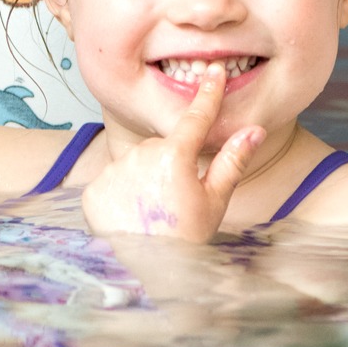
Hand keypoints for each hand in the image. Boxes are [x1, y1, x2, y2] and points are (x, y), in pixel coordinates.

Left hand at [80, 64, 263, 241]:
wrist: (148, 274)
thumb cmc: (186, 239)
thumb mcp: (215, 201)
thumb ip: (232, 160)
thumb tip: (254, 130)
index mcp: (174, 157)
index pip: (195, 118)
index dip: (207, 94)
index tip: (214, 72)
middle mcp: (139, 156)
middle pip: (162, 149)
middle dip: (171, 166)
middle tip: (177, 201)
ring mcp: (113, 172)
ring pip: (136, 164)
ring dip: (146, 180)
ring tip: (154, 212)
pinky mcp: (93, 190)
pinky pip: (114, 182)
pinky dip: (123, 195)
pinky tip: (132, 217)